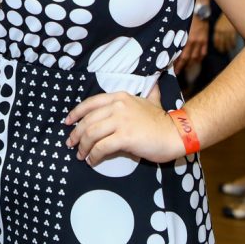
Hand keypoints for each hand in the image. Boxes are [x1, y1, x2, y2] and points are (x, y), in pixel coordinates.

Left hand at [64, 91, 182, 164]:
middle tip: (71, 144)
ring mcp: (120, 121)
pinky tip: (92, 161)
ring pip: (91, 134)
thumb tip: (155, 83)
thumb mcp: (152, 101)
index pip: (90, 103)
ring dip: (83, 146)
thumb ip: (149, 93)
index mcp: (119, 97)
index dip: (75, 113)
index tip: (68, 122)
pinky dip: (93, 155)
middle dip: (76, 134)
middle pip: (87, 120)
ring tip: (81, 155)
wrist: (176, 133)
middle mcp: (117, 106)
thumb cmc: (162, 120)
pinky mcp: (124, 137)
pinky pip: (101, 147)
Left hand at [174, 16, 207, 72]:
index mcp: (185, 38)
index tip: (171, 68)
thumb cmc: (186, 15)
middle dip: (182, 66)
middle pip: (187, 58)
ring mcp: (201, 41)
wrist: (199, 8)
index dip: (176, 62)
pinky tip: (196, 61)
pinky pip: (203, 52)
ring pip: (196, 57)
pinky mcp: (206, 39)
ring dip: (190, 64)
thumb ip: (175, 36)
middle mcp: (193, 41)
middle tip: (177, 72)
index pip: (180, 55)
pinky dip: (200, 57)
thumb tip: (169, 45)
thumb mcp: (179, 26)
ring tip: (186, 68)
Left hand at [212, 13, 236, 52]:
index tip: (219, 49)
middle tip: (224, 52)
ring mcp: (227, 31)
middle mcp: (221, 31)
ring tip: (229, 49)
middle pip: (221, 43)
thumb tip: (219, 40)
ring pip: (227, 43)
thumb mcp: (219, 25)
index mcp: (217, 29)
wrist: (231, 12)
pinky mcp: (233, 31)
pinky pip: (233, 40)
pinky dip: (233, 44)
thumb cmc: (225, 20)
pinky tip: (233, 46)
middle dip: (222, 49)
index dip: (217, 46)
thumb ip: (219, 32)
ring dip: (228, 48)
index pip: (216, 40)